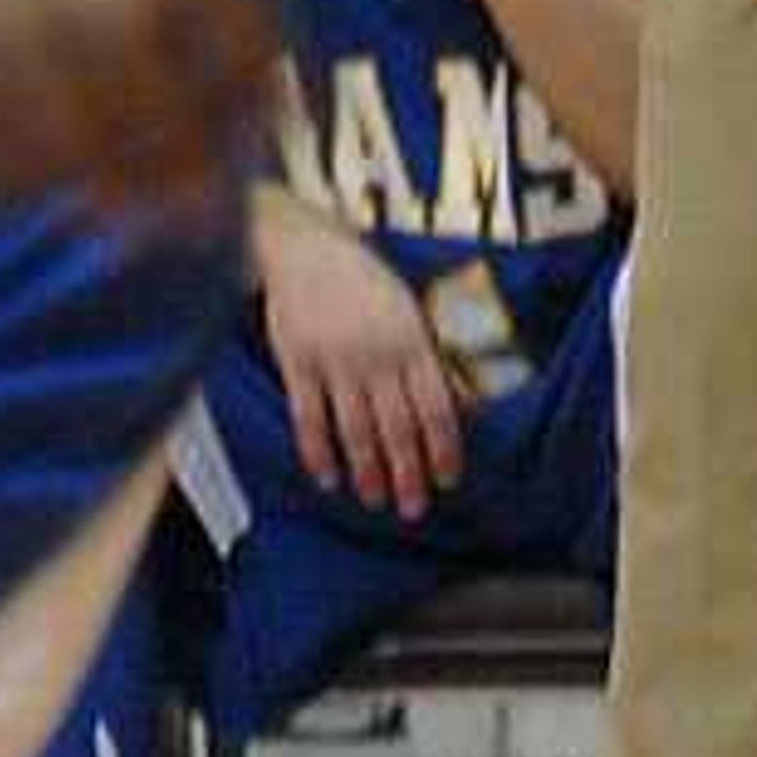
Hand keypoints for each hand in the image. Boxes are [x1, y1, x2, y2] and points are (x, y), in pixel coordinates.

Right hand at [257, 201, 466, 514]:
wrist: (306, 247)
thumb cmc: (364, 279)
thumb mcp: (407, 308)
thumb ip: (426, 356)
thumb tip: (459, 403)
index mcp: (412, 340)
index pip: (436, 406)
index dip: (443, 448)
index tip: (448, 480)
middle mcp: (377, 355)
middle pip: (397, 428)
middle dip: (407, 473)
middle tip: (413, 509)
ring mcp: (335, 361)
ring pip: (355, 430)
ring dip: (367, 471)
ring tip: (374, 500)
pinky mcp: (297, 365)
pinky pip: (309, 419)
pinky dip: (318, 452)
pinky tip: (327, 479)